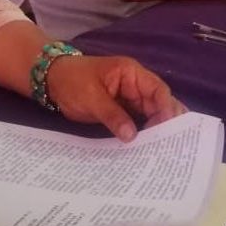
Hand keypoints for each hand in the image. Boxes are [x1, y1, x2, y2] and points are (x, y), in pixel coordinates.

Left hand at [46, 54, 185, 141]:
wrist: (51, 81)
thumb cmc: (72, 81)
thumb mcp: (92, 97)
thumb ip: (113, 115)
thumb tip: (132, 136)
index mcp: (131, 74)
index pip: (157, 89)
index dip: (166, 108)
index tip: (169, 129)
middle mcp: (134, 85)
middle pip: (158, 103)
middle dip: (166, 122)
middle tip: (174, 145)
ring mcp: (128, 98)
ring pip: (149, 114)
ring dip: (156, 130)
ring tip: (166, 151)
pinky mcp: (121, 110)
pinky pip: (136, 121)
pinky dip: (142, 133)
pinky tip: (148, 148)